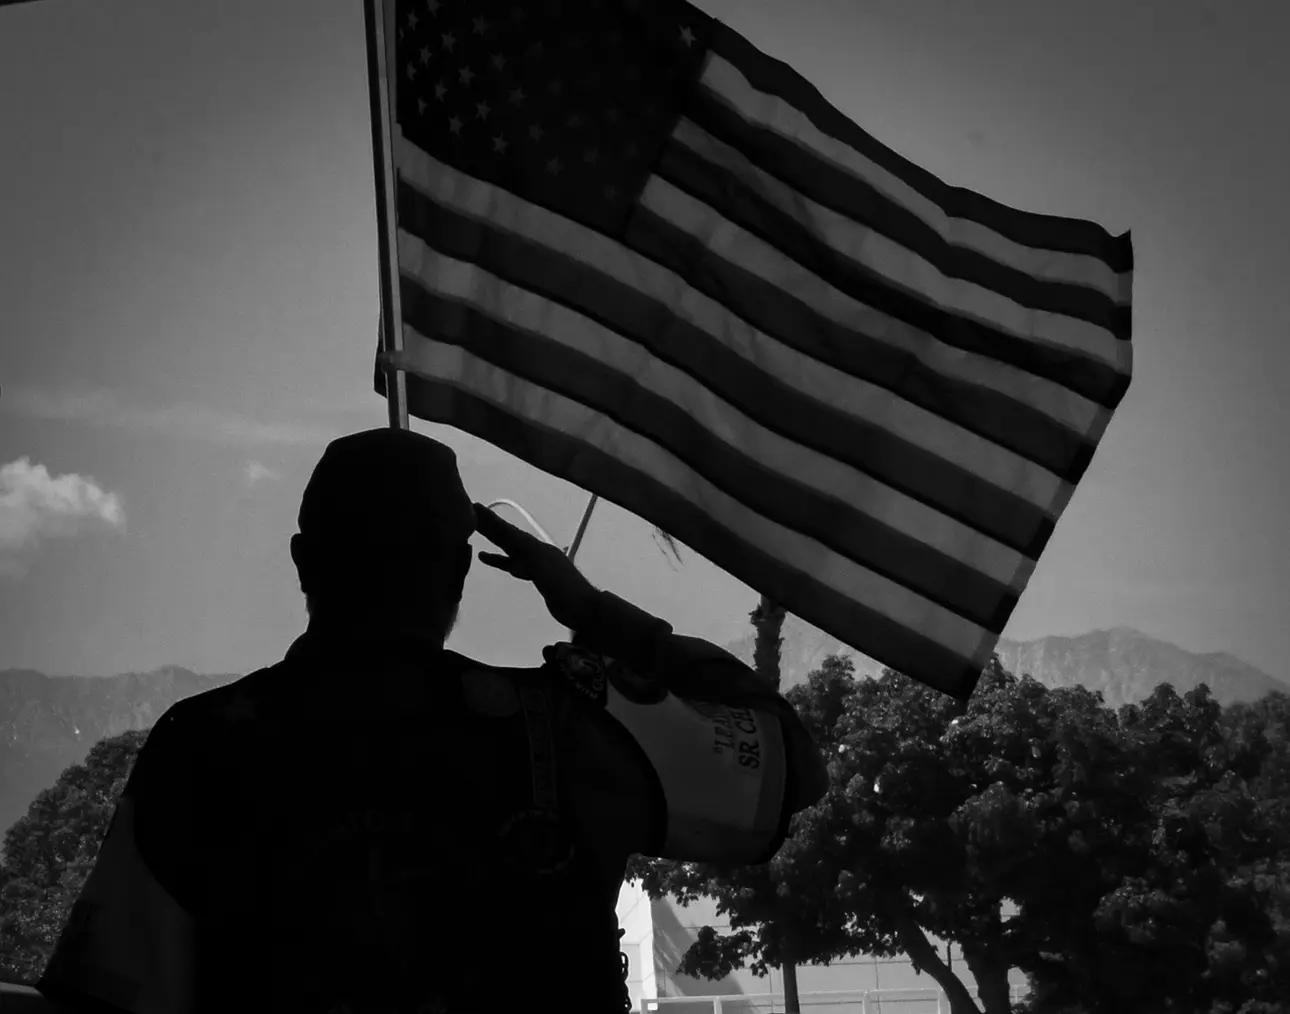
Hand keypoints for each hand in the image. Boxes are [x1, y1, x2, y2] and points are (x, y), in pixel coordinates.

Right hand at [473, 502, 599, 630]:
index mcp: (537, 547)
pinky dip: (497, 559)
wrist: (583, 608)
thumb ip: (529, 554)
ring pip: (508, 547)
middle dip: (490, 524)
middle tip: (469, 511)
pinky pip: (511, 564)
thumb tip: (511, 540)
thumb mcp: (546, 569)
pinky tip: (484, 557)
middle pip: (508, 535)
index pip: (509, 531)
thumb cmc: (566, 589)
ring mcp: (534, 563)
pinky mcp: (533, 576)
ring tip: (473, 528)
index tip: (475, 507)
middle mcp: (534, 550)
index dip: (493, 521)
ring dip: (492, 538)